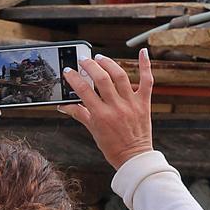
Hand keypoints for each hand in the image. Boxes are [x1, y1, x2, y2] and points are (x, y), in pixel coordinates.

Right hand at [59, 50, 153, 169]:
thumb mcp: (92, 130)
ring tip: (100, 58)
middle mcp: (116, 107)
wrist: (134, 157)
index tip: (68, 71)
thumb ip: (79, 114)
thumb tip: (63, 105)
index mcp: (101, 116)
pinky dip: (146, 65)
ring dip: (108, 63)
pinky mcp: (144, 103)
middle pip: (101, 79)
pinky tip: (142, 52)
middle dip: (89, 66)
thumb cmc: (112, 146)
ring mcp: (131, 104)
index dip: (73, 78)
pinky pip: (147, 81)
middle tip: (83, 60)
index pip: (83, 90)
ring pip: (120, 76)